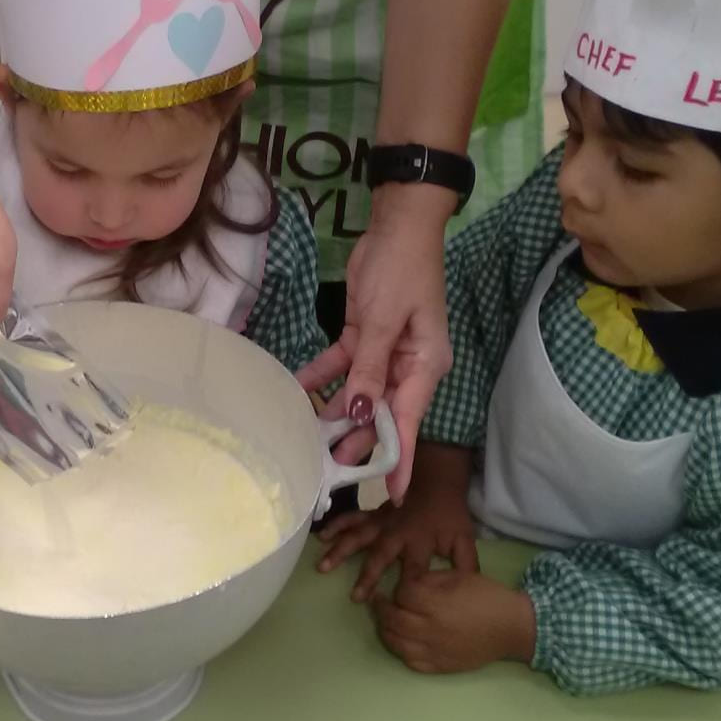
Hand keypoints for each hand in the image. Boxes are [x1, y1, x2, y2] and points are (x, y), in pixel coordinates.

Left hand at [297, 184, 453, 502]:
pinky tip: (295, 390)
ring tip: (303, 437)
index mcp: (425, 366)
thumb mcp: (381, 322)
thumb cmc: (401, 271)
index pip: (408, 422)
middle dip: (355, 440)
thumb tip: (356, 414)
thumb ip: (367, 371)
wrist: (398, 226)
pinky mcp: (364, 336)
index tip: (389, 494)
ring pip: (358, 393)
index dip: (396, 458)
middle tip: (325, 467)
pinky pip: (343, 365)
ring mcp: (386, 352)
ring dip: (333, 411)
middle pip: (380, 413)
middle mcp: (408, 365)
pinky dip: (321, 376)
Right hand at [317, 447, 476, 600]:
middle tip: (355, 596)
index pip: (414, 570)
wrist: (437, 482)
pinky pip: (351, 518)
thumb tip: (469, 592)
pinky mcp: (373, 515)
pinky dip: (336, 525)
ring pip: (358, 536)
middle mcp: (397, 533)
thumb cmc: (449, 516)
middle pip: (380, 555)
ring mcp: (382, 522)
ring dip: (341, 550)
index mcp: (421, 542)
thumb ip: (465, 565)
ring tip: (323, 566)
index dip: (407, 587)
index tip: (396, 606)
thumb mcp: (464, 539)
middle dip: (368, 575)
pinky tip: (321, 536)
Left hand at [372, 570, 535, 674]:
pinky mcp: (441, 667)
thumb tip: (407, 585)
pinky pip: (412, 663)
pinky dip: (401, 651)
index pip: (403, 595)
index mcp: (437, 604)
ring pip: (397, 643)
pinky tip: (401, 641)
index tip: (400, 586)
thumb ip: (429, 579)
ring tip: (386, 621)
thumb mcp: (458, 575)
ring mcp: (435, 651)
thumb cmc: (486, 596)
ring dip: (386, 630)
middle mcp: (432, 629)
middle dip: (382, 608)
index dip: (398, 588)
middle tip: (379, 601)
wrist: (512, 627)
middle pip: (393, 620)